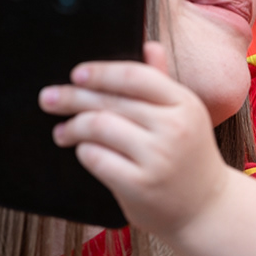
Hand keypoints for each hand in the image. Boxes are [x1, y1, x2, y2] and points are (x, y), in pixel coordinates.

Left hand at [40, 42, 233, 236]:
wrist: (206, 210)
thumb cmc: (190, 159)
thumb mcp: (186, 118)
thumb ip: (163, 83)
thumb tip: (148, 45)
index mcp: (185, 103)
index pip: (136, 76)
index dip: (102, 73)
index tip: (77, 74)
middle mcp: (174, 127)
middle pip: (111, 102)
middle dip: (72, 97)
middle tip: (48, 99)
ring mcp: (158, 157)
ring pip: (99, 127)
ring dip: (72, 127)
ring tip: (62, 132)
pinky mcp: (140, 184)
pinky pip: (96, 158)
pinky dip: (83, 152)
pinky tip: (81, 151)